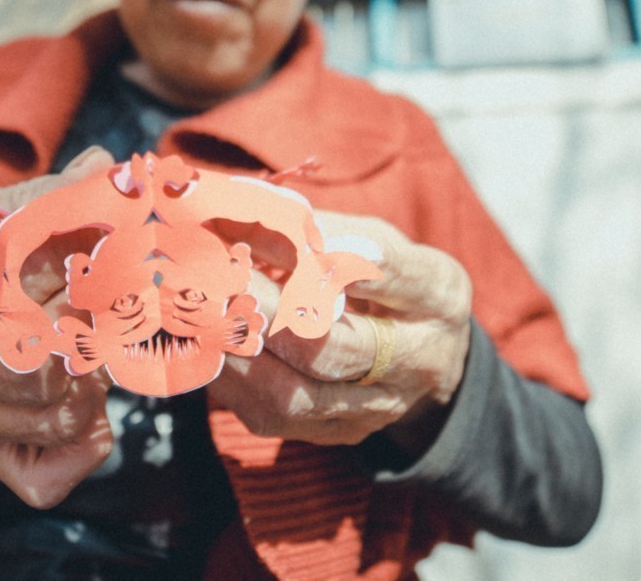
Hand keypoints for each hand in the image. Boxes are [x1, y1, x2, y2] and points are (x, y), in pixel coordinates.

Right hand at [0, 147, 117, 507]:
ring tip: (91, 334)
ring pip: (51, 413)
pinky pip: (45, 475)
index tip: (97, 242)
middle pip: (29, 361)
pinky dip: (86, 439)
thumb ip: (37, 199)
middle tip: (106, 290)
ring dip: (95, 371)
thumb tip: (108, 172)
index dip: (61, 263)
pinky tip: (85, 393)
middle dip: (85, 319)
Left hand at [208, 212, 471, 453]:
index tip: (289, 233)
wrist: (427, 362)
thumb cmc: (392, 285)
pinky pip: (271, 417)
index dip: (333, 256)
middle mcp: (415, 361)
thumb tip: (239, 207)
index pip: (396, 276)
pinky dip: (230, 377)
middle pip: (338, 348)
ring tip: (203, 308)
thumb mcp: (377, 242)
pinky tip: (205, 341)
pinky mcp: (335, 434)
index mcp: (437, 297)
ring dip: (237, 350)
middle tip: (224, 274)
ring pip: (297, 396)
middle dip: (268, 310)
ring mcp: (375, 408)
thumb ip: (320, 229)